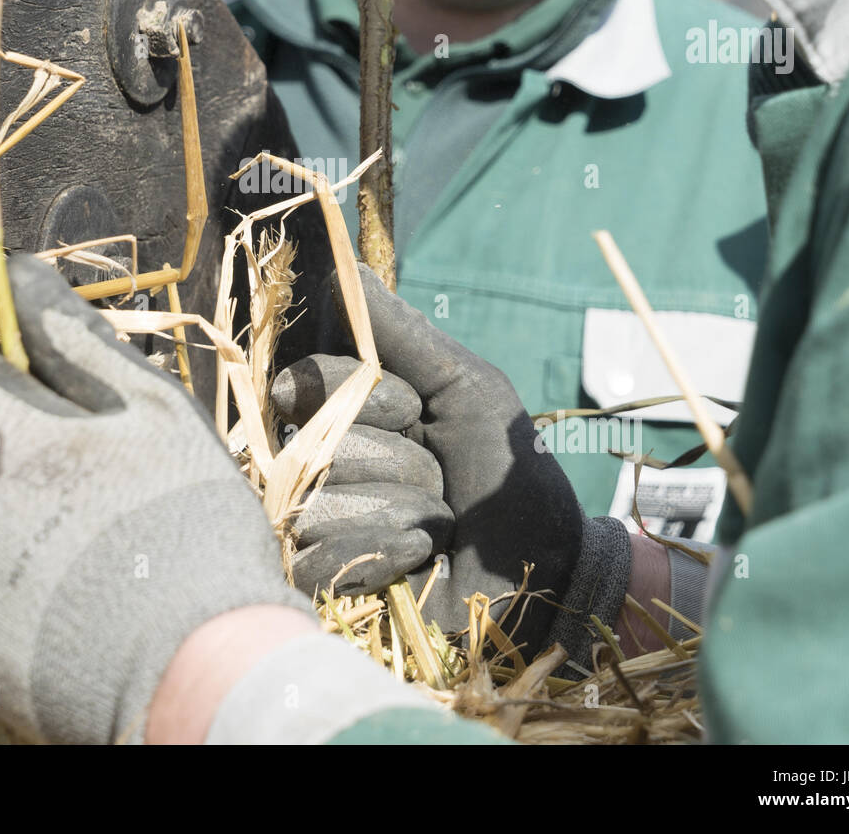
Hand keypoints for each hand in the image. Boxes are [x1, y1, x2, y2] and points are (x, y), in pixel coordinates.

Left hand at [0, 254, 306, 743]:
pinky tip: (73, 602)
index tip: (74, 409)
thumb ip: (78, 338)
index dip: (21, 378)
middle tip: (103, 487)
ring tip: (94, 553)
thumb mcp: (151, 410)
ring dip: (14, 517)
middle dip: (22, 452)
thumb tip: (26, 272)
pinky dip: (9, 582)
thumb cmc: (182, 522)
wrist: (189, 672)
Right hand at [275, 264, 630, 659]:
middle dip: (397, 461)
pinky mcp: (320, 581)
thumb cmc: (506, 472)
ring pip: (318, 501)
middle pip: (315, 443)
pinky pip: (318, 557)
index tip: (415, 412)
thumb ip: (405, 335)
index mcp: (349, 412)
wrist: (541, 568)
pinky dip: (383, 554)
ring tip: (437, 526)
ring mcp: (315, 524)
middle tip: (441, 480)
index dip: (366, 397)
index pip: (306, 383)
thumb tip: (351, 267)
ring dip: (400, 510)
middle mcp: (320, 463)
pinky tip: (418, 560)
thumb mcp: (466, 389)